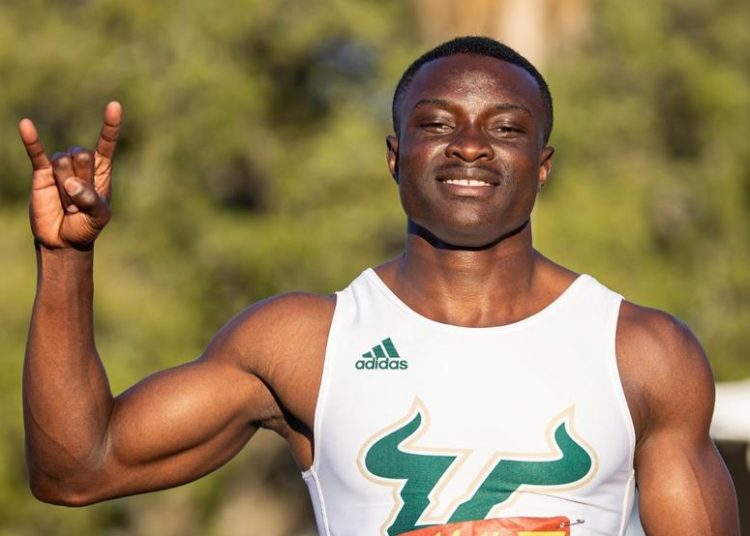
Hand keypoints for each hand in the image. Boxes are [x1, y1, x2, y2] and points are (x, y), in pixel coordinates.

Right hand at [19, 101, 121, 248]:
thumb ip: (90, 200)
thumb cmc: (86, 226)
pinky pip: (36, 153)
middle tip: (79, 202)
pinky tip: (25, 124)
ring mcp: (60, 166)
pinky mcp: (41, 173)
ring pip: (62, 162)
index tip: (114, 105)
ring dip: (64, 188)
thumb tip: (71, 183)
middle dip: (81, 181)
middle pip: (81, 155)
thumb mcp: (98, 217)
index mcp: (102, 170)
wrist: (63, 239)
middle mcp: (81, 164)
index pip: (106, 143)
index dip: (110, 126)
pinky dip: (31, 139)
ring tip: (67, 203)